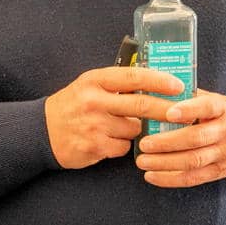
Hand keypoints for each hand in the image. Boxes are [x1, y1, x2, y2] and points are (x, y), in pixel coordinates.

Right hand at [45, 66, 184, 168]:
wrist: (41, 131)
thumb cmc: (73, 105)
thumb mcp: (90, 85)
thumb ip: (118, 83)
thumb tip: (156, 83)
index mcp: (96, 80)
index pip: (134, 77)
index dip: (160, 81)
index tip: (179, 86)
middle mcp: (94, 101)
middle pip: (142, 105)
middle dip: (167, 110)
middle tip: (184, 113)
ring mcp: (94, 125)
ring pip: (134, 129)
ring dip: (136, 130)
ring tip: (121, 127)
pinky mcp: (94, 146)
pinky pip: (123, 147)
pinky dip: (122, 145)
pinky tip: (108, 140)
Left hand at [134, 91, 225, 187]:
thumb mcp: (219, 101)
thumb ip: (194, 97)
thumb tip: (160, 91)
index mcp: (224, 109)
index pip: (208, 107)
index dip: (188, 109)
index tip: (169, 112)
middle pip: (195, 138)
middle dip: (167, 143)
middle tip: (144, 144)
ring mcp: (224, 154)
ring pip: (192, 161)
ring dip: (164, 163)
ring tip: (143, 161)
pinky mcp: (220, 172)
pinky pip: (194, 178)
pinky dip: (171, 179)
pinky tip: (152, 176)